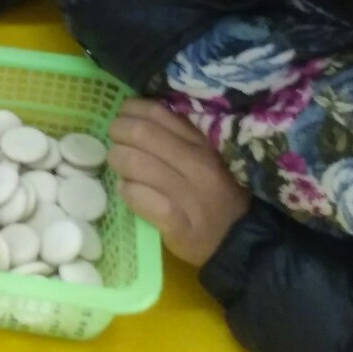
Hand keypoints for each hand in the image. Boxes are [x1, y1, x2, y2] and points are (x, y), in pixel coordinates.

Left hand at [108, 99, 251, 265]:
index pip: (159, 113)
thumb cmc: (213, 195)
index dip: (131, 110)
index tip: (122, 116)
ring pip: (136, 164)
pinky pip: (140, 197)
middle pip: (142, 134)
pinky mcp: (178, 223)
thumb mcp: (204, 158)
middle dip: (118, 133)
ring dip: (118, 161)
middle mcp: (197, 165)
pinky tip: (127, 191)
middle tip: (114, 141)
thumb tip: (135, 116)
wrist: (238, 241)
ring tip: (118, 167)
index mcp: (202, 145)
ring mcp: (189, 195)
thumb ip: (176, 138)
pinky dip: (127, 191)